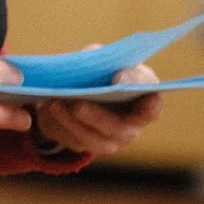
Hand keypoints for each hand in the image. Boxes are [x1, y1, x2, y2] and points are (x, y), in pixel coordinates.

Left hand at [32, 60, 162, 158]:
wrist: (78, 88)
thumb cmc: (101, 71)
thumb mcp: (103, 58)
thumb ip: (103, 59)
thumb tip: (100, 67)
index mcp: (145, 101)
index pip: (152, 107)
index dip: (144, 101)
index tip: (120, 83)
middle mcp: (133, 126)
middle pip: (121, 129)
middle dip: (98, 117)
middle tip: (78, 104)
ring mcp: (112, 140)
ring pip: (96, 140)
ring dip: (74, 123)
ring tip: (56, 104)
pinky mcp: (88, 145)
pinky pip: (76, 140)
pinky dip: (62, 124)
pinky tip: (51, 107)